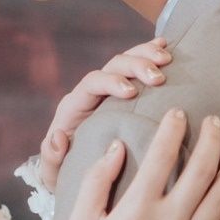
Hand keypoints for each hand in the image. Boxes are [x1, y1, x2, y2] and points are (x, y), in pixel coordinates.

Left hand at [35, 40, 170, 191]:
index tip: (132, 92)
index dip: (111, 82)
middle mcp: (91, 92)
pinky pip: (137, 65)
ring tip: (167, 58)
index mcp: (75, 106)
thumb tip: (57, 137)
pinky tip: (165, 45)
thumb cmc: (66, 170)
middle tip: (159, 76)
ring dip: (146, 55)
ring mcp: (109, 88)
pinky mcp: (125, 90)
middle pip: (112, 66)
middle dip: (135, 65)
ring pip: (126, 60)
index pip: (91, 83)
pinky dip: (149, 52)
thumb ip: (52, 157)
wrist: (80, 174)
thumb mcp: (54, 171)